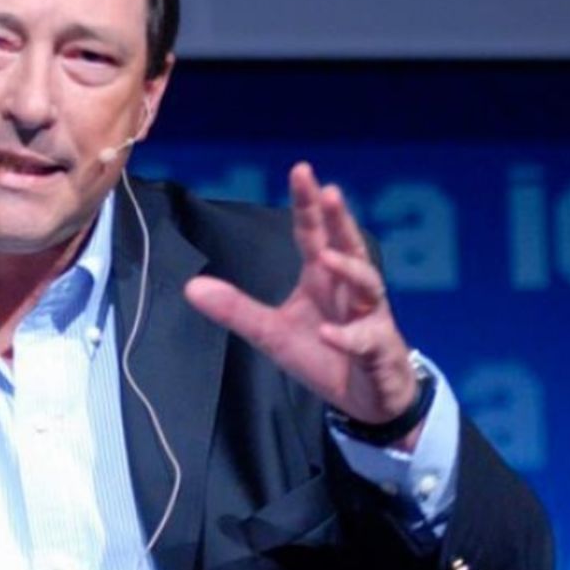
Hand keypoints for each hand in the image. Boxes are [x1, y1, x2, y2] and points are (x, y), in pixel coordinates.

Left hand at [184, 162, 421, 444]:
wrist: (365, 398)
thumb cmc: (323, 353)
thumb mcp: (270, 333)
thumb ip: (236, 308)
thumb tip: (191, 287)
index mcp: (323, 278)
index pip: (314, 234)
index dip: (308, 204)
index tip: (302, 170)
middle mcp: (349, 289)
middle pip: (347, 246)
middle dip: (339, 219)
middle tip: (329, 191)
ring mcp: (369, 317)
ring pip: (367, 285)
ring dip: (349, 270)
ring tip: (328, 259)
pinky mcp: (378, 350)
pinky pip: (365, 340)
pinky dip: (348, 337)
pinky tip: (328, 333)